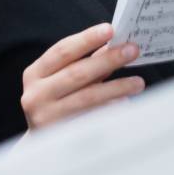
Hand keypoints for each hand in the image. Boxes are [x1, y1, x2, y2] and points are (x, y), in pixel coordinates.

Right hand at [20, 22, 144, 130]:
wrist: (42, 144)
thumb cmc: (56, 102)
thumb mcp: (63, 78)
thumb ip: (85, 61)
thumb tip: (114, 42)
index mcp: (35, 74)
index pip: (62, 50)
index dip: (87, 39)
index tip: (110, 29)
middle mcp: (36, 95)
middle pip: (77, 73)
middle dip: (108, 60)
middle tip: (132, 50)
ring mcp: (46, 118)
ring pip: (87, 98)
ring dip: (116, 87)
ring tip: (138, 82)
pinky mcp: (61, 136)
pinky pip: (91, 119)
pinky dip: (110, 109)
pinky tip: (125, 103)